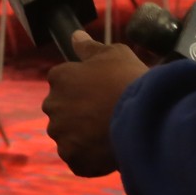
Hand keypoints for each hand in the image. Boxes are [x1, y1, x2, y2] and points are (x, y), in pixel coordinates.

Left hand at [41, 30, 149, 176]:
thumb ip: (89, 47)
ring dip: (84, 135)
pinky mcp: (72, 158)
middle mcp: (52, 105)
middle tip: (107, 113)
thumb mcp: (114, 53)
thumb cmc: (129, 79)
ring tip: (110, 132)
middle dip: (79, 112)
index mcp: (59, 77)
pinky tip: (109, 149)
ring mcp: (61, 134)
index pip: (63, 81)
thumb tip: (74, 37)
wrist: (143, 117)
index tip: (102, 91)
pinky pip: (78, 158)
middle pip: (63, 109)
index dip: (84, 86)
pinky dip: (90, 157)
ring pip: (69, 135)